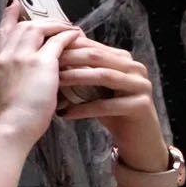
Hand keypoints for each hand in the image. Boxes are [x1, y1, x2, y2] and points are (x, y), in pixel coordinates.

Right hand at [0, 0, 82, 141]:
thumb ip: (14, 76)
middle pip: (23, 25)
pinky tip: (77, 36)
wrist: (13, 126)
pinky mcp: (41, 62)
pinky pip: (58, 41)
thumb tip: (25, 74)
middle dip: (40, 20)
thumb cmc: (12, 117)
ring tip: (69, 28)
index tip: (13, 4)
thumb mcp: (5, 91)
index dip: (8, 16)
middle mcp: (7, 55)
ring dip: (56, 25)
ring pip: (39, 27)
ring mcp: (23, 57)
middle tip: (55, 22)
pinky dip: (68, 36)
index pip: (2, 32)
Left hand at [55, 35, 168, 166]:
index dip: (68, 47)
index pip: (92, 46)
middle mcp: (135, 68)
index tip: (44, 51)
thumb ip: (83, 71)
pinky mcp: (141, 105)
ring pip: (104, 76)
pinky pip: (107, 105)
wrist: (138, 140)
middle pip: (97, 56)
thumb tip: (54, 54)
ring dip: (76, 78)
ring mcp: (140, 85)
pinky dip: (83, 109)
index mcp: (124, 59)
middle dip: (70, 58)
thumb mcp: (97, 88)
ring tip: (54, 83)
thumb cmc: (112, 111)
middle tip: (46, 63)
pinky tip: (65, 114)